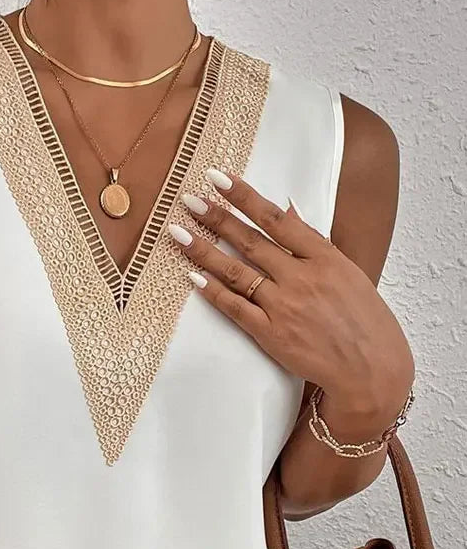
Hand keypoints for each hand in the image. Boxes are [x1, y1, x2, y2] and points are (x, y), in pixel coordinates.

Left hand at [173, 169, 413, 413]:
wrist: (371, 370)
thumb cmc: (364, 321)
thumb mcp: (348, 272)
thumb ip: (314, 243)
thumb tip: (288, 208)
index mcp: (324, 258)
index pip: (276, 219)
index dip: (245, 196)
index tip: (220, 178)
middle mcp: (301, 278)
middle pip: (250, 241)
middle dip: (216, 217)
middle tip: (189, 199)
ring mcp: (284, 306)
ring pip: (235, 272)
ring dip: (203, 250)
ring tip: (177, 232)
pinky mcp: (271, 334)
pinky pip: (234, 308)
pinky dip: (212, 291)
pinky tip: (192, 276)